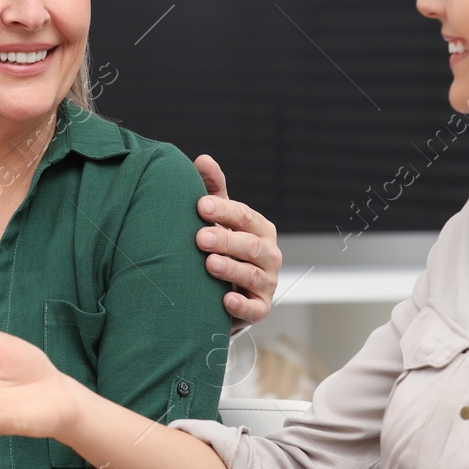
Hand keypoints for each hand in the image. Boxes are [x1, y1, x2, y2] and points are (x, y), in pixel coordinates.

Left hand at [193, 154, 281, 330]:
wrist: (225, 289)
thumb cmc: (223, 245)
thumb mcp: (219, 217)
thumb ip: (213, 189)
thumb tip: (202, 159)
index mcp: (259, 229)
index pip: (244, 216)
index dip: (223, 210)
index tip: (200, 206)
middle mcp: (269, 254)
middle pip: (250, 245)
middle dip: (226, 240)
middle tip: (199, 237)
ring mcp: (267, 282)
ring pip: (253, 275)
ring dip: (231, 269)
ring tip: (209, 264)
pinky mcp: (260, 308)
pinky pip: (255, 308)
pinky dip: (242, 305)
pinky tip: (226, 299)